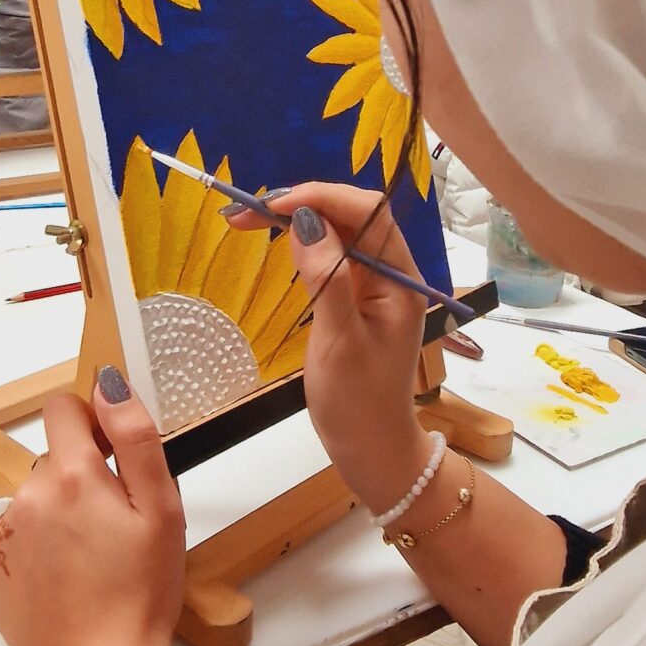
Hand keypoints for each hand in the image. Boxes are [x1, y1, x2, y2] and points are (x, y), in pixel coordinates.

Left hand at [0, 376, 186, 645]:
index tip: (111, 464)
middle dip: (77, 484)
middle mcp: (24, 497)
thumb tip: (107, 382)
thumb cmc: (142, 593)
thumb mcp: (163, 510)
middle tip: (111, 533)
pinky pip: (10, 547)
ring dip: (54, 522)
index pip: (62, 410)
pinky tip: (60, 590)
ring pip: (30, 507)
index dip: (90, 428)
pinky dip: (32, 559)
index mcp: (70, 476)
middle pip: (50, 465)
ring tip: (87, 568)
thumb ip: (134, 437)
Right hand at [231, 182, 428, 516]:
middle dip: (303, 202)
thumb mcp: (339, 343)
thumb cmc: (359, 403)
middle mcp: (391, 274)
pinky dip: (302, 242)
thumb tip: (305, 223)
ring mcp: (373, 285)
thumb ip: (327, 280)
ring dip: (298, 218)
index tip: (272, 204)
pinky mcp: (355, 298)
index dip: (321, 197)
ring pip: (339, 231)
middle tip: (246, 213)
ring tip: (249, 221)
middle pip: (353, 214)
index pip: (369, 213)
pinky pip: (331, 255)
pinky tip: (276, 240)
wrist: (371, 448)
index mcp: (400, 280)